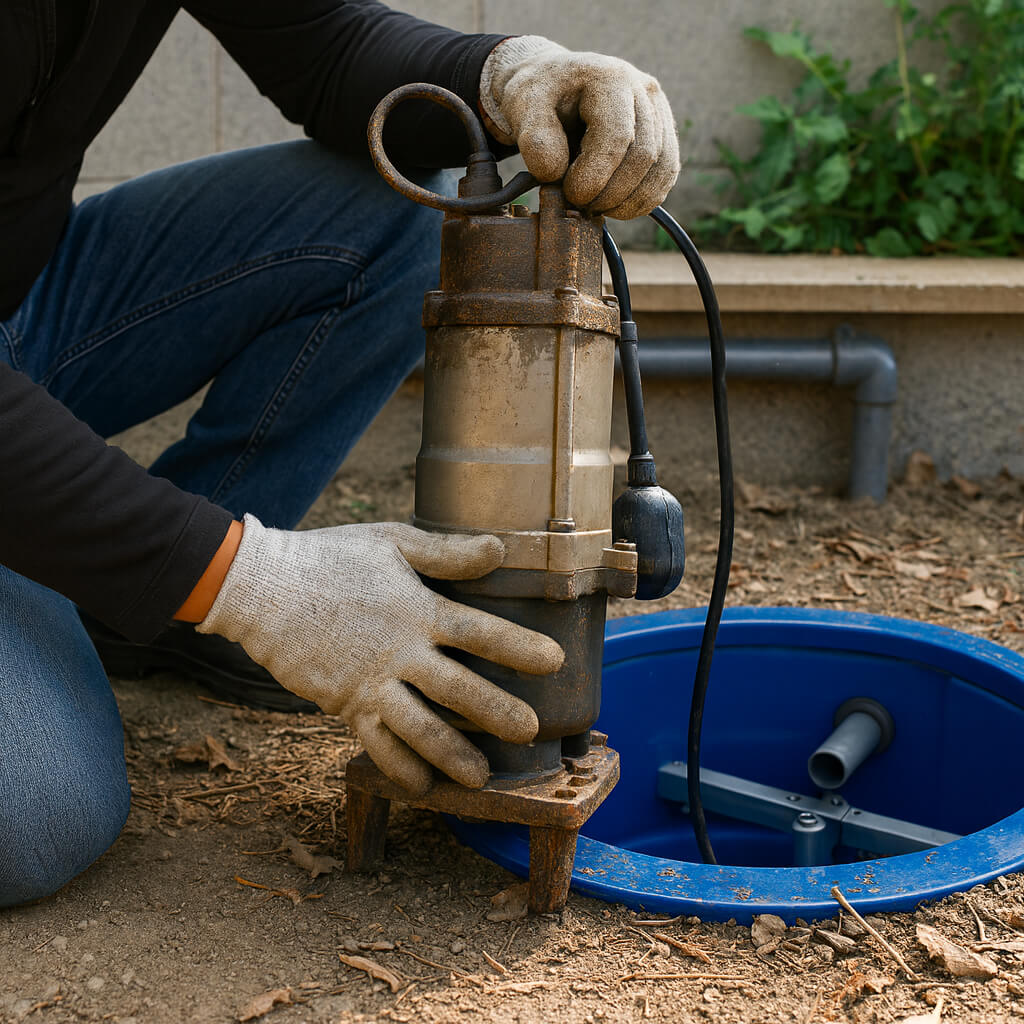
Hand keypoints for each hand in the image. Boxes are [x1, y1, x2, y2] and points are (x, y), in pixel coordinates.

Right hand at [197, 515, 562, 794]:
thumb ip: (446, 552)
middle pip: (458, 689)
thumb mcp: (391, 542)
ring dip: (454, 754)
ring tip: (481, 777)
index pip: (478, 631)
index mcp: (417, 609)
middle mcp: (400, 652)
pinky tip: (423, 785)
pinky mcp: (344, 705)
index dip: (518, 647)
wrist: (262, 587)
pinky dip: (401, 767)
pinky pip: (378, 744)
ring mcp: (371, 683)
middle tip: (530, 734)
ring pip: (420, 728)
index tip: (554, 662)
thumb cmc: (330, 558)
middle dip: (497, 714)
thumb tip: (499, 549)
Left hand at [480, 35, 679, 218]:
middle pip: (643, 156)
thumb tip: (556, 174)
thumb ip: (535, 140)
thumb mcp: (523, 107)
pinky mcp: (664, 133)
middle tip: (580, 204)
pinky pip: (666, 175)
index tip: (569, 194)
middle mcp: (644, 89)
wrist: (554, 86)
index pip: (616, 137)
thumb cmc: (539, 96)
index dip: (594, 176)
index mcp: (610, 77)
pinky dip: (642, 200)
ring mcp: (660, 111)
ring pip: (662, 169)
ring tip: (595, 206)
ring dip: (628, 201)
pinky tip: (614, 205)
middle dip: (610, 193)